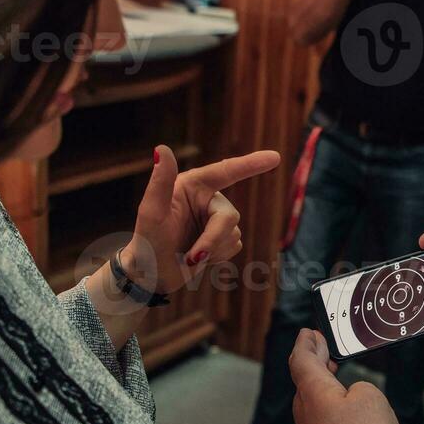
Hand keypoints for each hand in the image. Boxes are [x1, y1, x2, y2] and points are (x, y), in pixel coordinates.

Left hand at [120, 146, 279, 295]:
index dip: (251, 164)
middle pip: (230, 216)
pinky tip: (199, 259)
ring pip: (234, 233)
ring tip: (189, 256)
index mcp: (193, 185)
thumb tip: (161, 148)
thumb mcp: (151, 211)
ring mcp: (216, 219)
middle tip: (193, 257)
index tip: (276, 157)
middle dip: (213, 239)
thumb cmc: (147, 241)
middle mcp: (207, 198)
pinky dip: (217, 257)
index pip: (227, 171)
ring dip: (212, 250)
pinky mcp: (222, 238)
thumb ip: (160, 180)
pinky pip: (235, 246)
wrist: (150, 275)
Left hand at [290, 330, 400, 423]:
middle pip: (304, 379)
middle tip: (320, 346)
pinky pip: (322, 422)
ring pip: (312, 401)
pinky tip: (344, 412)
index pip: (302, 358)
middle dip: (313, 360)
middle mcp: (304, 411)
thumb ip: (361, 389)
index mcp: (312, 391)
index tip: (308, 332)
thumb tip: (353, 397)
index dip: (306, 343)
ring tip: (333, 373)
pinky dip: (330, 407)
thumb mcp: (372, 398)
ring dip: (322, 384)